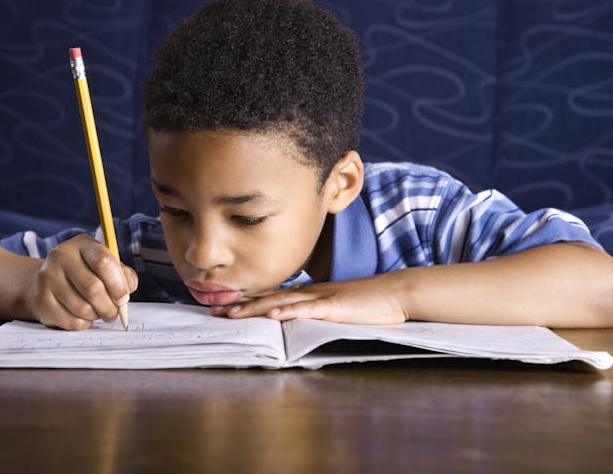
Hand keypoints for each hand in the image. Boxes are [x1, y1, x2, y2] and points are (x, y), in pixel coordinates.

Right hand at [24, 234, 138, 329]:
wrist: (47, 280)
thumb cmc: (85, 272)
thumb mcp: (105, 264)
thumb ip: (122, 274)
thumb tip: (128, 289)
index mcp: (82, 244)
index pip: (103, 262)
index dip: (118, 284)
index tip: (123, 298)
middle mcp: (61, 257)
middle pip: (92, 288)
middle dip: (109, 306)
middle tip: (115, 314)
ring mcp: (48, 278)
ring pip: (82, 308)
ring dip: (97, 315)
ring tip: (99, 313)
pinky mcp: (41, 300)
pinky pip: (71, 321)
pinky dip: (84, 323)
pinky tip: (84, 317)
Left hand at [209, 274, 407, 323]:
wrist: (396, 292)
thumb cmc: (371, 302)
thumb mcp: (340, 307)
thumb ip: (320, 311)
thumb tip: (299, 319)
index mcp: (312, 294)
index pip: (275, 297)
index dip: (250, 301)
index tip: (227, 307)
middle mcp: (312, 292)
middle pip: (270, 298)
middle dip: (242, 305)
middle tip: (215, 311)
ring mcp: (322, 298)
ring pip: (282, 302)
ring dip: (255, 308)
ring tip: (232, 314)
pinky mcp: (335, 306)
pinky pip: (307, 309)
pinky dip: (288, 311)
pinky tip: (272, 315)